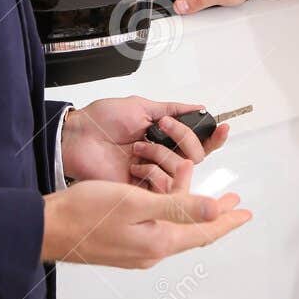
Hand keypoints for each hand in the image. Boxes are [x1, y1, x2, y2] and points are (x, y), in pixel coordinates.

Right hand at [41, 163, 251, 267]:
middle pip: (192, 233)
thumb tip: (214, 211)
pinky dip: (168, 212)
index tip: (246, 212)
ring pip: (174, 230)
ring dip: (190, 211)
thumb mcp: (136, 203)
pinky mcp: (122, 246)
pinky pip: (156, 230)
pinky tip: (163, 200)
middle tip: (232, 203)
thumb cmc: (85, 213)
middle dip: (214, 216)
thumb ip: (178, 206)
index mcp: (159, 241)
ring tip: (200, 192)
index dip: (227, 221)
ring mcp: (135, 251)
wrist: (47, 229)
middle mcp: (151, 252)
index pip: (204, 232)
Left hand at [62, 96, 229, 190]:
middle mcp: (161, 158)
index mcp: (164, 138)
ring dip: (162, 155)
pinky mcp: (140, 192)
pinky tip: (136, 166)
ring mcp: (152, 175)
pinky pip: (164, 189)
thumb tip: (198, 106)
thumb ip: (172, 109)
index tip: (222, 126)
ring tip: (138, 147)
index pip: (197, 142)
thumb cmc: (101, 120)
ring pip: (182, 172)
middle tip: (162, 128)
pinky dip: (153, 173)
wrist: (76, 138)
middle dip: (183, 139)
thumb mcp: (140, 106)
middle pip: (196, 157)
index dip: (213, 137)